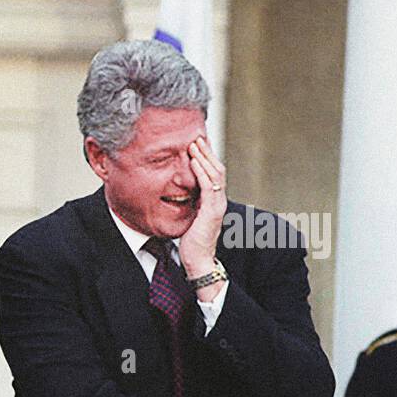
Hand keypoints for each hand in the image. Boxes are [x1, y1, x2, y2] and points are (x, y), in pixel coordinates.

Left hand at [179, 136, 227, 281]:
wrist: (198, 260)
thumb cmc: (191, 241)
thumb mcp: (189, 216)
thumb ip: (188, 202)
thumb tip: (177, 189)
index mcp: (213, 199)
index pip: (213, 172)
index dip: (206, 157)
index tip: (197, 142)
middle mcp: (218, 199)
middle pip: (217, 168)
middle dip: (207, 151)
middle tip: (196, 135)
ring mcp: (217, 204)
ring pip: (215, 174)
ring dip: (205, 157)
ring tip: (195, 143)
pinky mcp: (212, 211)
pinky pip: (209, 187)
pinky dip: (202, 172)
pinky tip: (195, 162)